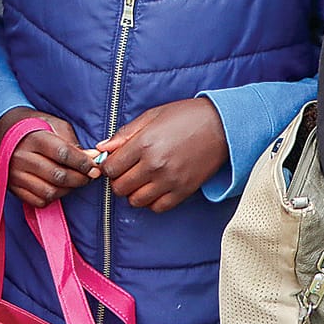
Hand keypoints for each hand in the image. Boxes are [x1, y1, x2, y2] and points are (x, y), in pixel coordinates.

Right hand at [0, 106, 99, 208]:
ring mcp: (15, 174)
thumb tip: (92, 158)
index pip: (63, 154)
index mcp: (34, 138)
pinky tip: (57, 187)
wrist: (5, 129)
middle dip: (80, 179)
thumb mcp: (54, 124)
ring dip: (68, 190)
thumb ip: (73, 142)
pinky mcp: (12, 187)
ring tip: (74, 181)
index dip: (82, 163)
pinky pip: (39, 201)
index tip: (95, 167)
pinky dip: (53, 197)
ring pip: (50, 192)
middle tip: (89, 176)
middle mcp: (22, 157)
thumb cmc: (35, 126)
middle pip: (58, 176)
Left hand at [94, 97, 227, 212]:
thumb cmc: (185, 116)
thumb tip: (102, 148)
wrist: (221, 126)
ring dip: (133, 192)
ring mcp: (170, 181)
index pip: (111, 168)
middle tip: (126, 171)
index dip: (107, 166)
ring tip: (140, 179)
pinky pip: (157, 208)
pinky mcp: (183, 191)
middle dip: (118, 180)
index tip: (113, 162)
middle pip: (120, 187)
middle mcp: (155, 165)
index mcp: (144, 143)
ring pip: (136, 201)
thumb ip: (125, 133)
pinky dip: (151, 201)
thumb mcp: (152, 116)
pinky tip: (155, 187)